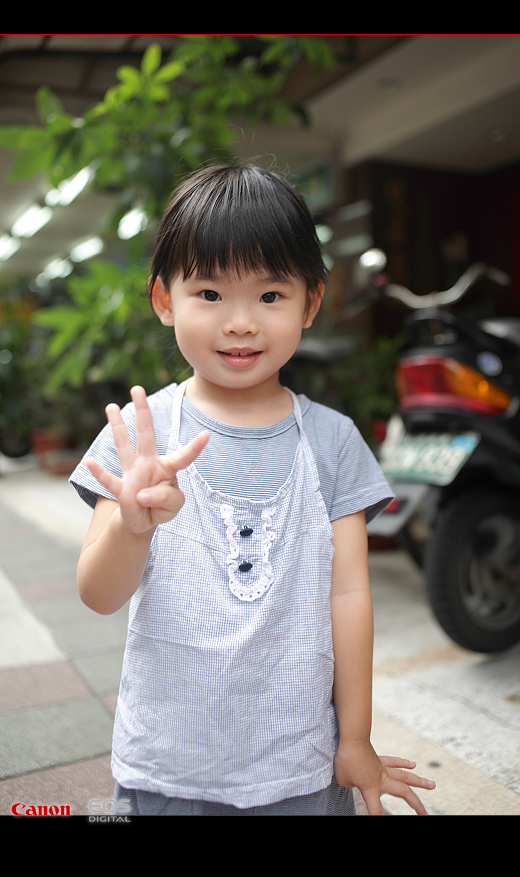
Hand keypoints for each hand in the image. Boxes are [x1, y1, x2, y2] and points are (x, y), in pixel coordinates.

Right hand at [86, 385, 208, 533]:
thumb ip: (166, 498)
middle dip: (142, 411)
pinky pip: (110, 480)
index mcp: (167, 467)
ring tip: (111, 406)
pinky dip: (100, 473)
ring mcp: (133, 474)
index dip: (195, 448)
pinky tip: (90, 463)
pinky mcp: (121, 489)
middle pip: (146, 434)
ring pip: (124, 446)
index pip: (183, 456)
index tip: (206, 435)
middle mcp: (148, 463)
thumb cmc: (162, 506)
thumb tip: (142, 494)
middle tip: (137, 388)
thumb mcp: (174, 506)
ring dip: (117, 426)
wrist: (143, 521)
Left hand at [334, 738, 434, 814]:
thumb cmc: (345, 758)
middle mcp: (381, 779)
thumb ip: (350, 784)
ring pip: (405, 777)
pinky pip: (394, 762)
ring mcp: (382, 768)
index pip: (376, 810)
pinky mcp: (379, 759)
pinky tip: (413, 765)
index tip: (384, 821)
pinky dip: (404, 763)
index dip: (380, 818)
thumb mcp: (343, 779)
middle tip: (426, 813)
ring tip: (432, 785)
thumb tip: (353, 781)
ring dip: (420, 782)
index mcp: (371, 788)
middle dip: (417, 805)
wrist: (352, 737)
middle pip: (404, 793)